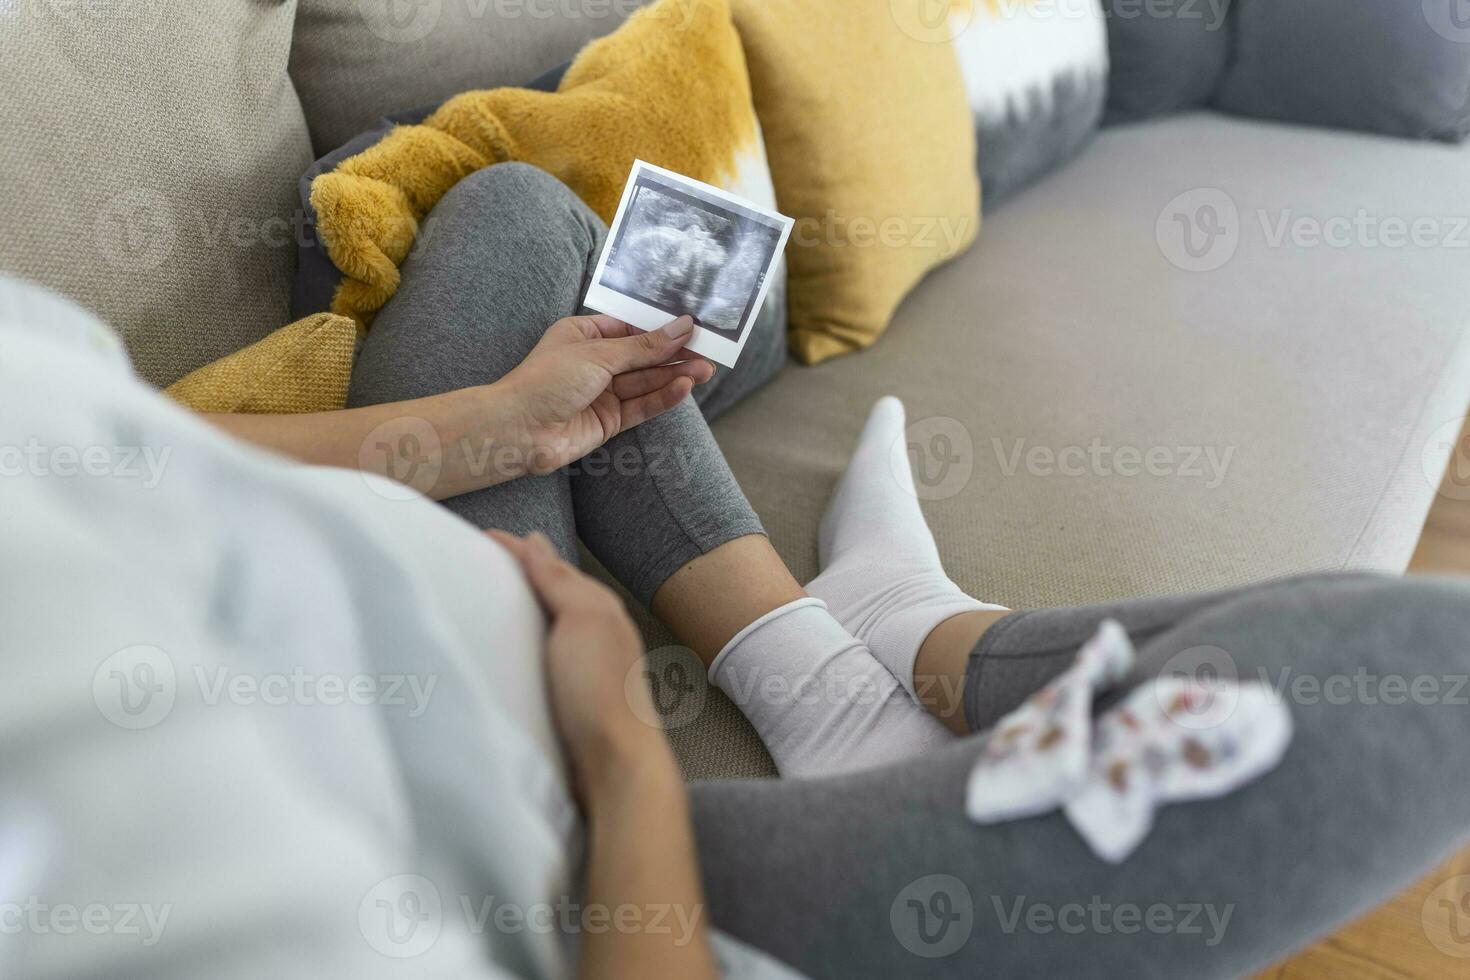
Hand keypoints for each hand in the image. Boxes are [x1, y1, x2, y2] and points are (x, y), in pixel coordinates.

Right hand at [488, 530, 675, 802]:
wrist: (616, 764)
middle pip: (548, 593)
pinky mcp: (568, 699)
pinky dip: (519, 646)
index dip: (517, 551)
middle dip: (517, 576)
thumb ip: (559, 581)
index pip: (549, 567)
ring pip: (544, 625)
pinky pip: (538, 658)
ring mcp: (581, 667)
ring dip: (518, 611)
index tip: (483, 536)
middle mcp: (593, 633)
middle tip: (477, 561)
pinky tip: (503, 655)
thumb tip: (537, 542)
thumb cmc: (601, 690)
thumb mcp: (582, 620)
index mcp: (598, 608)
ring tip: (482, 601)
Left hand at [496, 314, 712, 475]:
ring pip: (646, 382)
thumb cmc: (546, 381)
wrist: (518, 430)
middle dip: (674, 354)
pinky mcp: (608, 420)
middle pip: (643, 356)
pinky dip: (662, 398)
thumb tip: (680, 328)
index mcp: (583, 334)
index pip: (630, 327)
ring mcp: (602, 393)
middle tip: (708, 351)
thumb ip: (643, 346)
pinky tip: (683, 388)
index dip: (660, 328)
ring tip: (705, 369)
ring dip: (674, 376)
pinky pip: (641, 406)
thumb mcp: (599, 353)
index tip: (692, 325)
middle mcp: (594, 362)